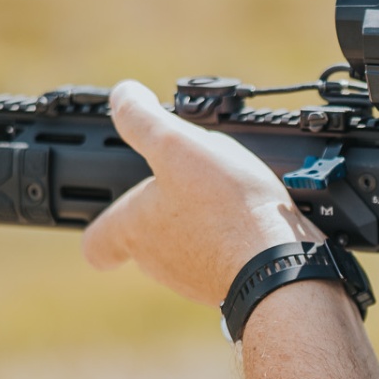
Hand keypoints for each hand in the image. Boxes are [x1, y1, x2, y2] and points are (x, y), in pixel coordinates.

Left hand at [82, 80, 321, 304]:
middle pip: (143, 240)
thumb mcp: (178, 146)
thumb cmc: (227, 207)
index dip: (99, 227)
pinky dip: (228, 240)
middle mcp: (158, 263)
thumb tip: (122, 95)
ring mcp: (194, 278)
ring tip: (223, 196)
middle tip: (182, 184)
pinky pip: (219, 259)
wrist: (282, 262)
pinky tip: (249, 219)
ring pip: (183, 249)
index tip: (107, 213)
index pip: (96, 244)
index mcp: (135, 230)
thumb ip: (142, 120)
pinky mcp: (229, 284)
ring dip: (196, 225)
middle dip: (159, 213)